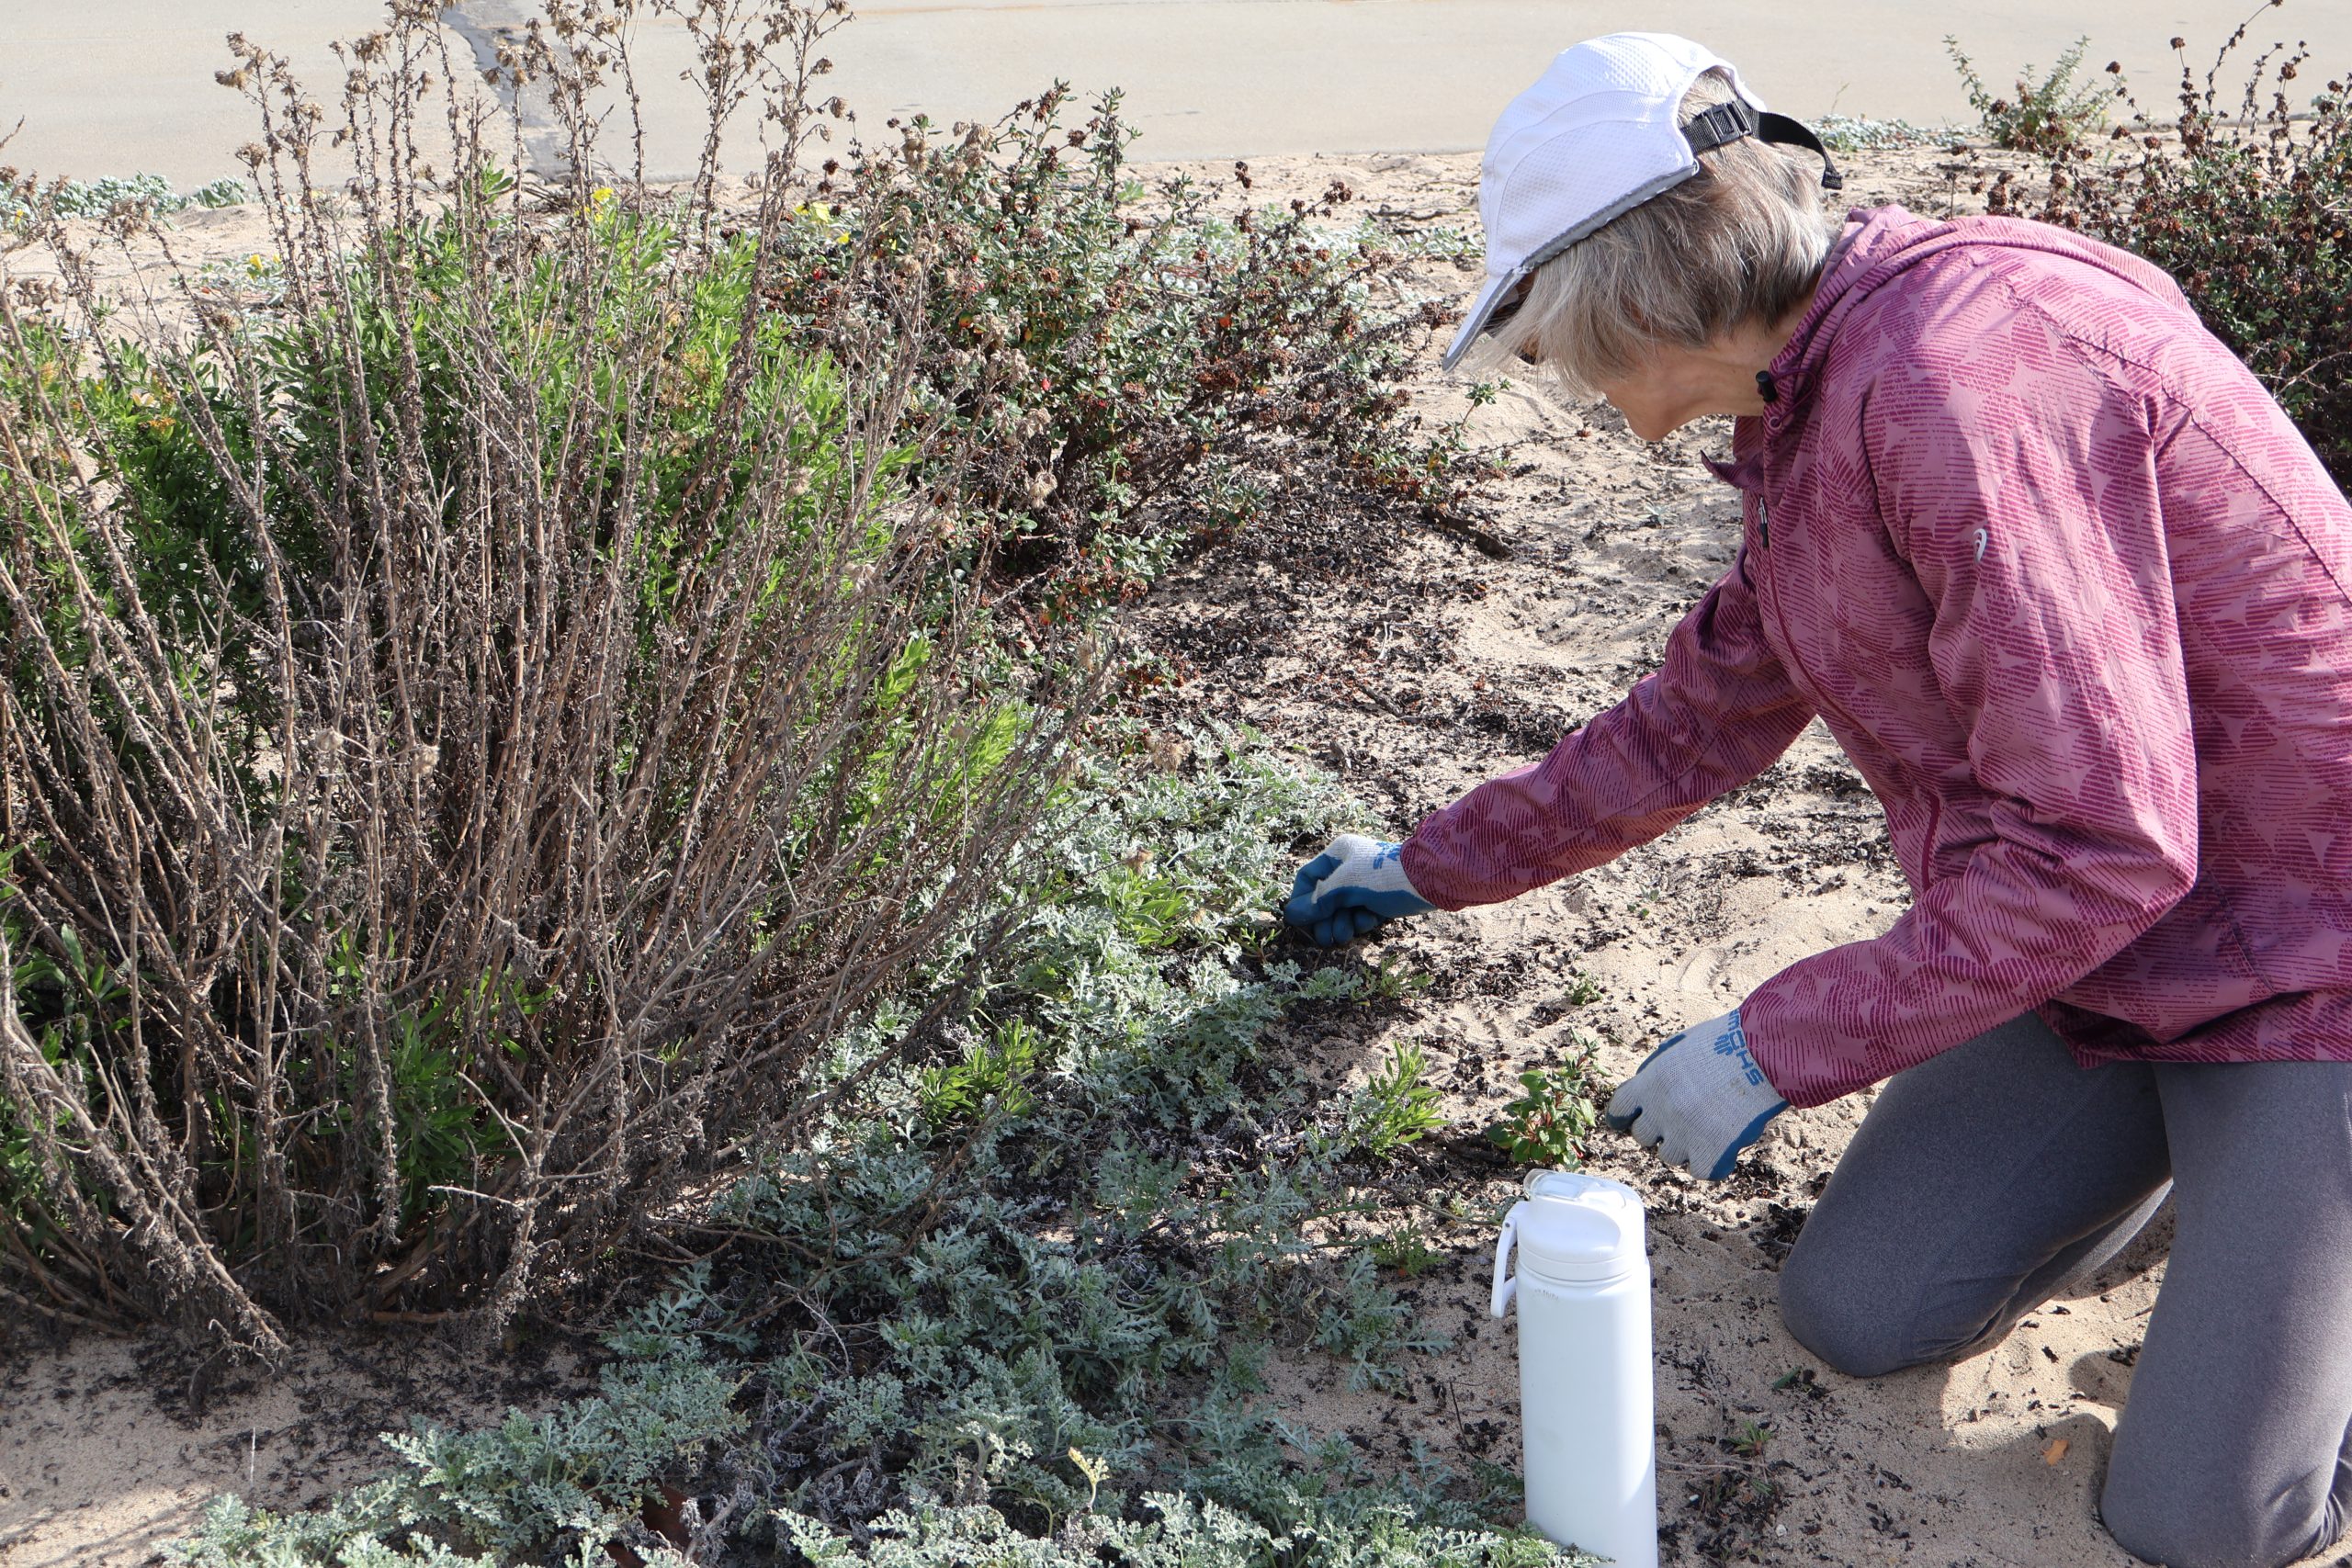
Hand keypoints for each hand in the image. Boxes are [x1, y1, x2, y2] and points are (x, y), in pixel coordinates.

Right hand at [1283, 833, 1433, 946]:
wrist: (1430, 881)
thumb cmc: (1384, 877)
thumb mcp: (1345, 887)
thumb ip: (1318, 902)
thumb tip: (1290, 916)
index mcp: (1337, 854)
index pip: (1308, 878)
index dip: (1302, 901)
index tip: (1301, 923)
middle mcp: (1349, 866)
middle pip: (1324, 898)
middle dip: (1325, 919)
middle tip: (1325, 940)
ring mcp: (1365, 884)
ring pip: (1342, 909)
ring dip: (1342, 923)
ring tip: (1346, 934)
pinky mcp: (1380, 899)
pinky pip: (1360, 913)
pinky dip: (1361, 921)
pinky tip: (1369, 922)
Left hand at [1604, 1008, 1787, 1180]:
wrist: (1764, 1052)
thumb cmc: (1727, 1041)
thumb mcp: (1680, 1047)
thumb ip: (1658, 1072)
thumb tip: (1647, 1091)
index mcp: (1650, 1083)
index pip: (1618, 1111)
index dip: (1625, 1117)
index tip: (1632, 1120)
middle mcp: (1661, 1111)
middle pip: (1643, 1137)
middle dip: (1659, 1129)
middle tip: (1683, 1118)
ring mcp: (1685, 1134)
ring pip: (1670, 1156)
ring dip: (1685, 1145)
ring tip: (1709, 1126)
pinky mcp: (1711, 1152)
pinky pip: (1700, 1170)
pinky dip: (1713, 1161)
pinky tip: (1726, 1144)